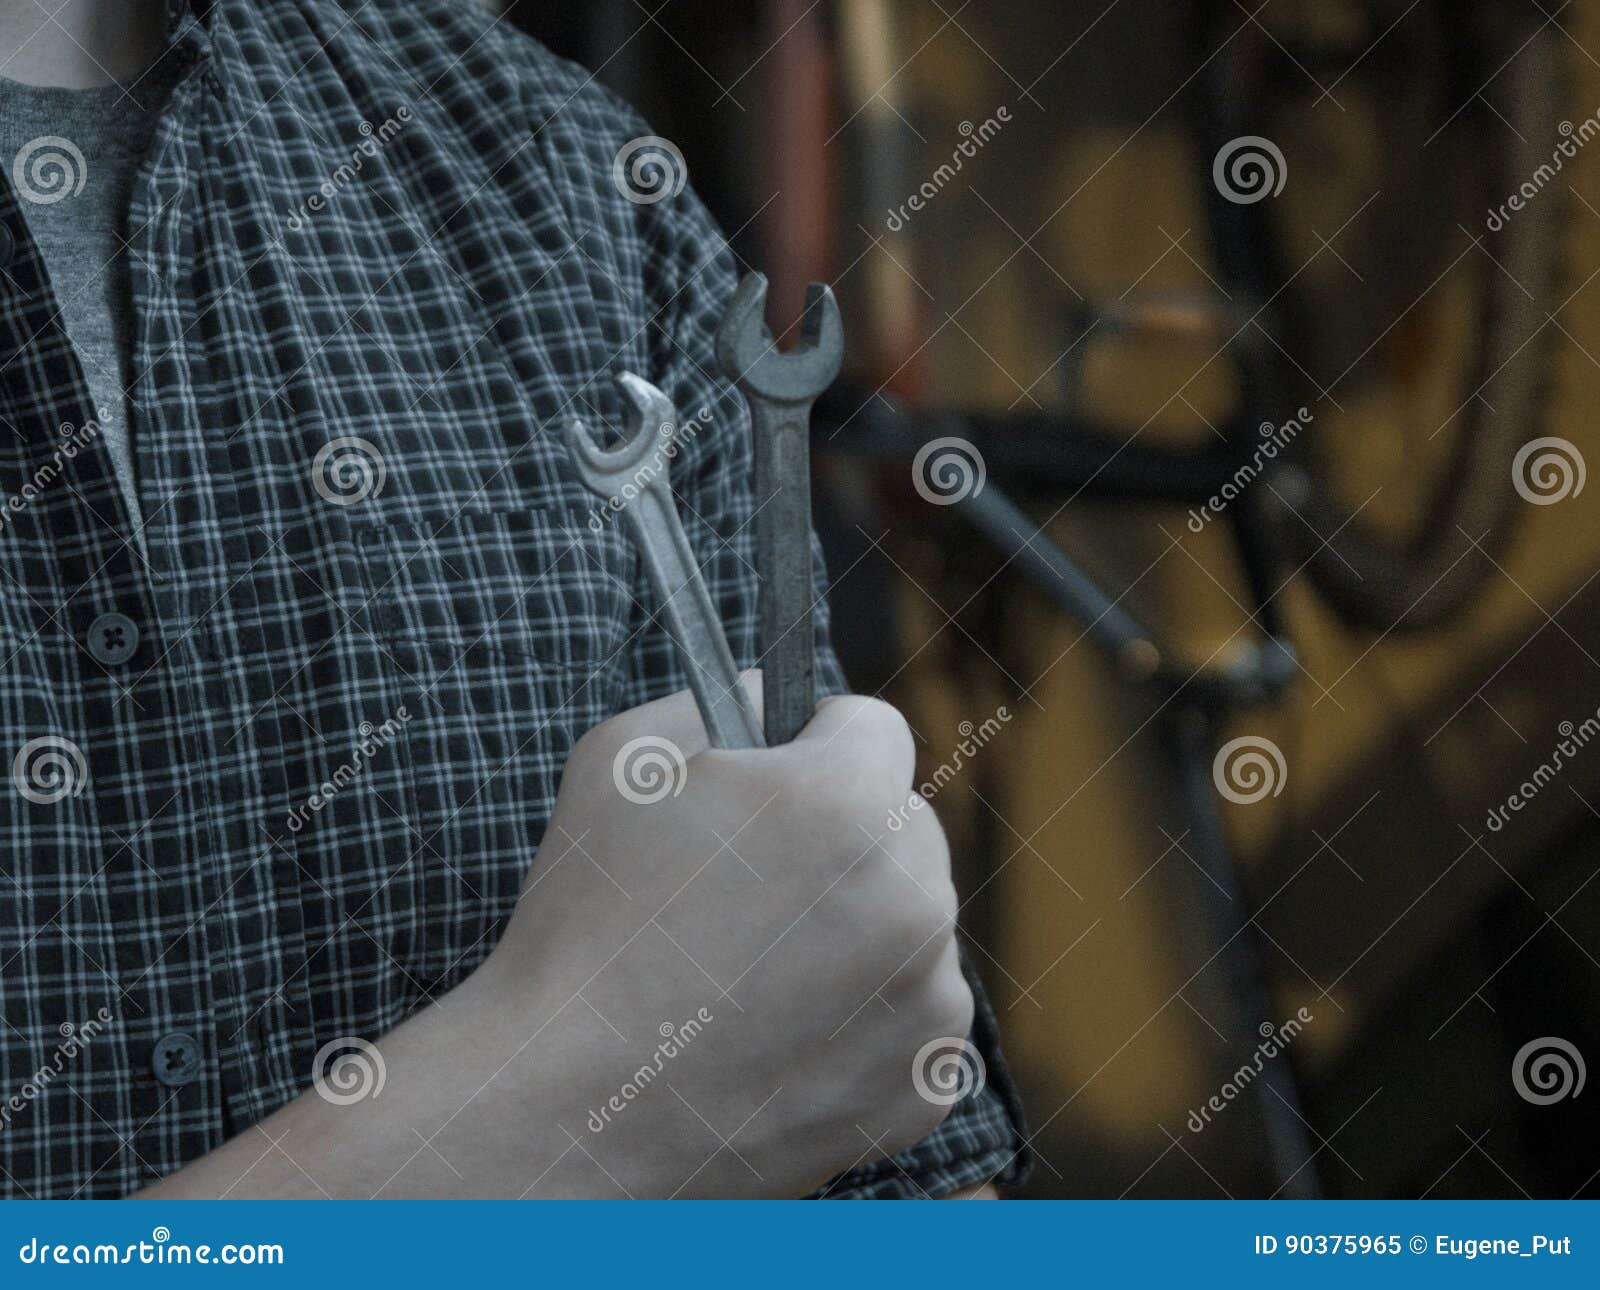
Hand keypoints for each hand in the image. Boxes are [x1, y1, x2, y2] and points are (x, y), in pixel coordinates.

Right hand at [478, 674, 972, 1196]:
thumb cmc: (587, 925)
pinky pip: (913, 1013)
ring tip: (755, 971)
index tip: (776, 780)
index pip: (875, 727)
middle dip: (842, 837)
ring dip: (858, 926)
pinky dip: (865, 1016)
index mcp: (847, 801)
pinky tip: (782, 1033)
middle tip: (752, 887)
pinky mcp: (923, 1082)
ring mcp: (928, 997)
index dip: (815, 744)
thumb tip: (777, 698)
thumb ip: (721, 698)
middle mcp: (913, 894)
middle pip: (903, 825)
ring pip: (912, 919)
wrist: (569, 1109)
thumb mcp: (621, 757)